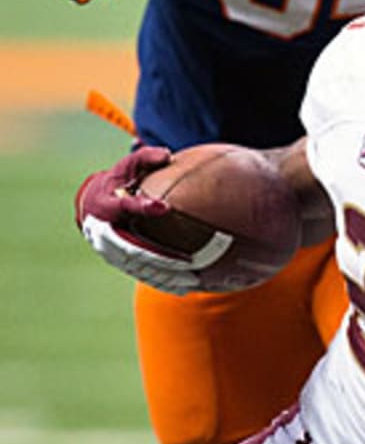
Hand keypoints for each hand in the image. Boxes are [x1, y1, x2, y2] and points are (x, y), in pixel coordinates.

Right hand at [75, 147, 214, 295]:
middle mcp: (105, 233)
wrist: (91, 206)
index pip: (124, 206)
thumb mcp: (125, 168)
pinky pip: (142, 276)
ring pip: (140, 268)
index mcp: (107, 206)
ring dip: (166, 277)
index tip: (163, 206)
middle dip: (162, 259)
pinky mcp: (120, 263)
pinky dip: (163, 283)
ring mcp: (111, 251)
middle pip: (134, 250)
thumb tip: (167, 154)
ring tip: (193, 280)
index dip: (142, 206)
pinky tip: (185, 289)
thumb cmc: (114, 183)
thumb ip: (144, 159)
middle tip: (190, 264)